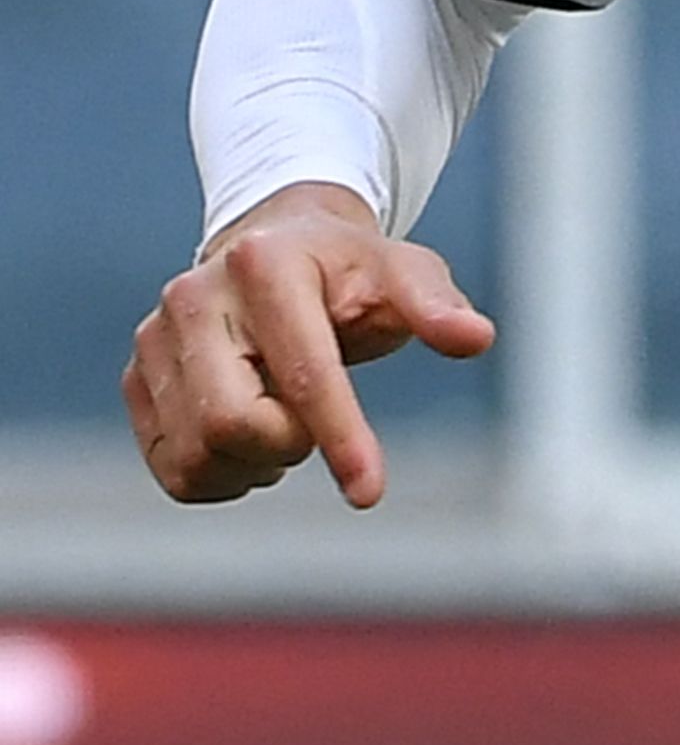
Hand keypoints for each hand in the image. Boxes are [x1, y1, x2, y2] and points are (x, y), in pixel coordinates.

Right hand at [124, 183, 492, 508]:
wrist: (274, 251)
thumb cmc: (351, 272)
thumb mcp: (405, 274)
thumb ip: (437, 308)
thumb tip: (476, 338)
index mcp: (264, 265)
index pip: (304, 373)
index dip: (340, 437)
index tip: (370, 493)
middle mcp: (193, 299)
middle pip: (232, 425)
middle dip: (291, 444)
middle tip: (317, 422)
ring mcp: (154, 340)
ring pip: (197, 458)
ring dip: (258, 464)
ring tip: (290, 423)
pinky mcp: (137, 379)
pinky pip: (175, 470)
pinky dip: (224, 475)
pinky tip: (255, 438)